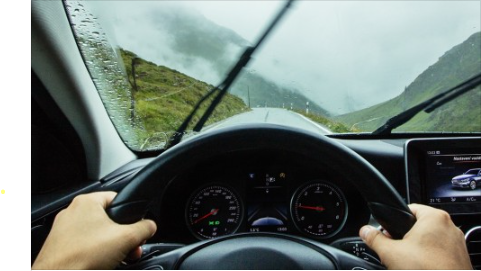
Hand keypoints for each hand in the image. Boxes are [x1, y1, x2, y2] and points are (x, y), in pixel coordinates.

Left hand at [32, 192, 156, 269]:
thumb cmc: (83, 256)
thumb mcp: (127, 238)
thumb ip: (144, 228)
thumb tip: (150, 226)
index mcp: (86, 202)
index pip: (118, 199)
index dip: (132, 214)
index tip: (137, 228)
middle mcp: (72, 213)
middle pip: (109, 220)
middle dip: (124, 236)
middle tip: (131, 248)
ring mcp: (65, 231)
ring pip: (98, 234)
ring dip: (113, 246)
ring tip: (119, 258)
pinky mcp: (62, 247)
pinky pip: (86, 245)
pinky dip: (97, 254)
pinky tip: (104, 263)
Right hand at [359, 204, 471, 269]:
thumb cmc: (427, 269)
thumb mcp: (390, 253)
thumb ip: (375, 238)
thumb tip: (365, 231)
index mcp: (434, 217)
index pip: (408, 209)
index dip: (394, 222)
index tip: (389, 234)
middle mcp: (449, 227)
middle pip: (418, 226)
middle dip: (406, 238)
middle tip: (398, 251)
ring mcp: (457, 243)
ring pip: (430, 241)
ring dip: (418, 249)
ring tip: (410, 263)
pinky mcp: (459, 258)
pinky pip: (440, 253)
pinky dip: (430, 259)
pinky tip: (422, 268)